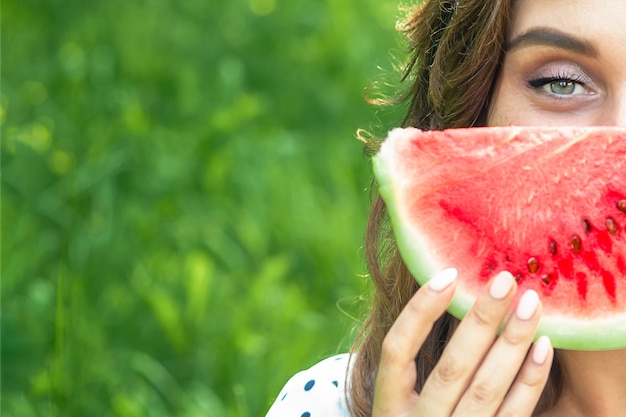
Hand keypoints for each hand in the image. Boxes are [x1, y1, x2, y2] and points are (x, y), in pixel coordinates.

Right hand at [372, 268, 553, 416]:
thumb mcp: (400, 398)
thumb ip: (413, 361)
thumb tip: (451, 292)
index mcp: (388, 404)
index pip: (396, 349)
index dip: (420, 311)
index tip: (448, 274)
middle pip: (451, 367)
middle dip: (480, 320)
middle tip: (505, 280)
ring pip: (486, 388)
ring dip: (511, 342)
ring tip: (531, 303)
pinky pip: (515, 414)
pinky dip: (531, 380)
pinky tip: (543, 345)